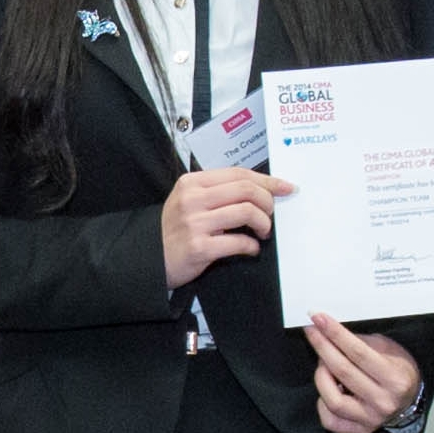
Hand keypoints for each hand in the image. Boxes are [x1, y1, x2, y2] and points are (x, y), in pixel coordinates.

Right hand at [158, 167, 282, 288]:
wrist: (148, 258)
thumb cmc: (175, 230)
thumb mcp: (188, 200)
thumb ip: (217, 191)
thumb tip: (259, 189)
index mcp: (192, 183)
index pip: (238, 173)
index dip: (267, 180)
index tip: (285, 187)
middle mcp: (193, 199)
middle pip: (246, 190)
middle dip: (268, 202)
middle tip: (271, 214)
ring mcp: (195, 223)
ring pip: (247, 212)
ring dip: (264, 224)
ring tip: (262, 232)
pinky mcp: (200, 248)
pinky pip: (239, 242)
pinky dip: (252, 246)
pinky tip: (251, 249)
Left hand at [307, 314, 421, 432]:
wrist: (410, 401)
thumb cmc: (398, 369)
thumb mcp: (389, 349)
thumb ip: (361, 342)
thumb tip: (331, 331)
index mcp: (395, 379)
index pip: (358, 352)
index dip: (335, 334)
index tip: (318, 318)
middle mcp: (384, 402)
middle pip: (343, 372)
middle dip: (323, 347)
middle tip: (312, 332)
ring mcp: (371, 420)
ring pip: (333, 400)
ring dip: (321, 377)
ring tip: (323, 364)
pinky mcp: (360, 431)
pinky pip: (330, 420)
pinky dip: (322, 403)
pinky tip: (328, 389)